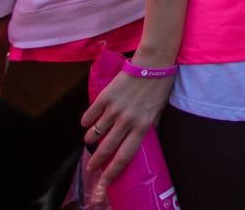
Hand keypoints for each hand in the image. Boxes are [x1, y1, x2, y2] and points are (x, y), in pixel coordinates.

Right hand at [80, 68, 174, 191]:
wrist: (153, 63)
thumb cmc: (159, 87)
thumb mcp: (159, 110)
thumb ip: (149, 126)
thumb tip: (142, 140)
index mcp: (143, 125)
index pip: (125, 155)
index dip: (113, 170)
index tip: (105, 180)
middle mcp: (127, 120)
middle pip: (107, 148)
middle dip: (96, 161)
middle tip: (91, 167)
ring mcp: (114, 109)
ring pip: (95, 132)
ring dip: (90, 139)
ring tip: (90, 140)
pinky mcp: (105, 97)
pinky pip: (89, 115)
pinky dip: (86, 122)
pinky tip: (87, 123)